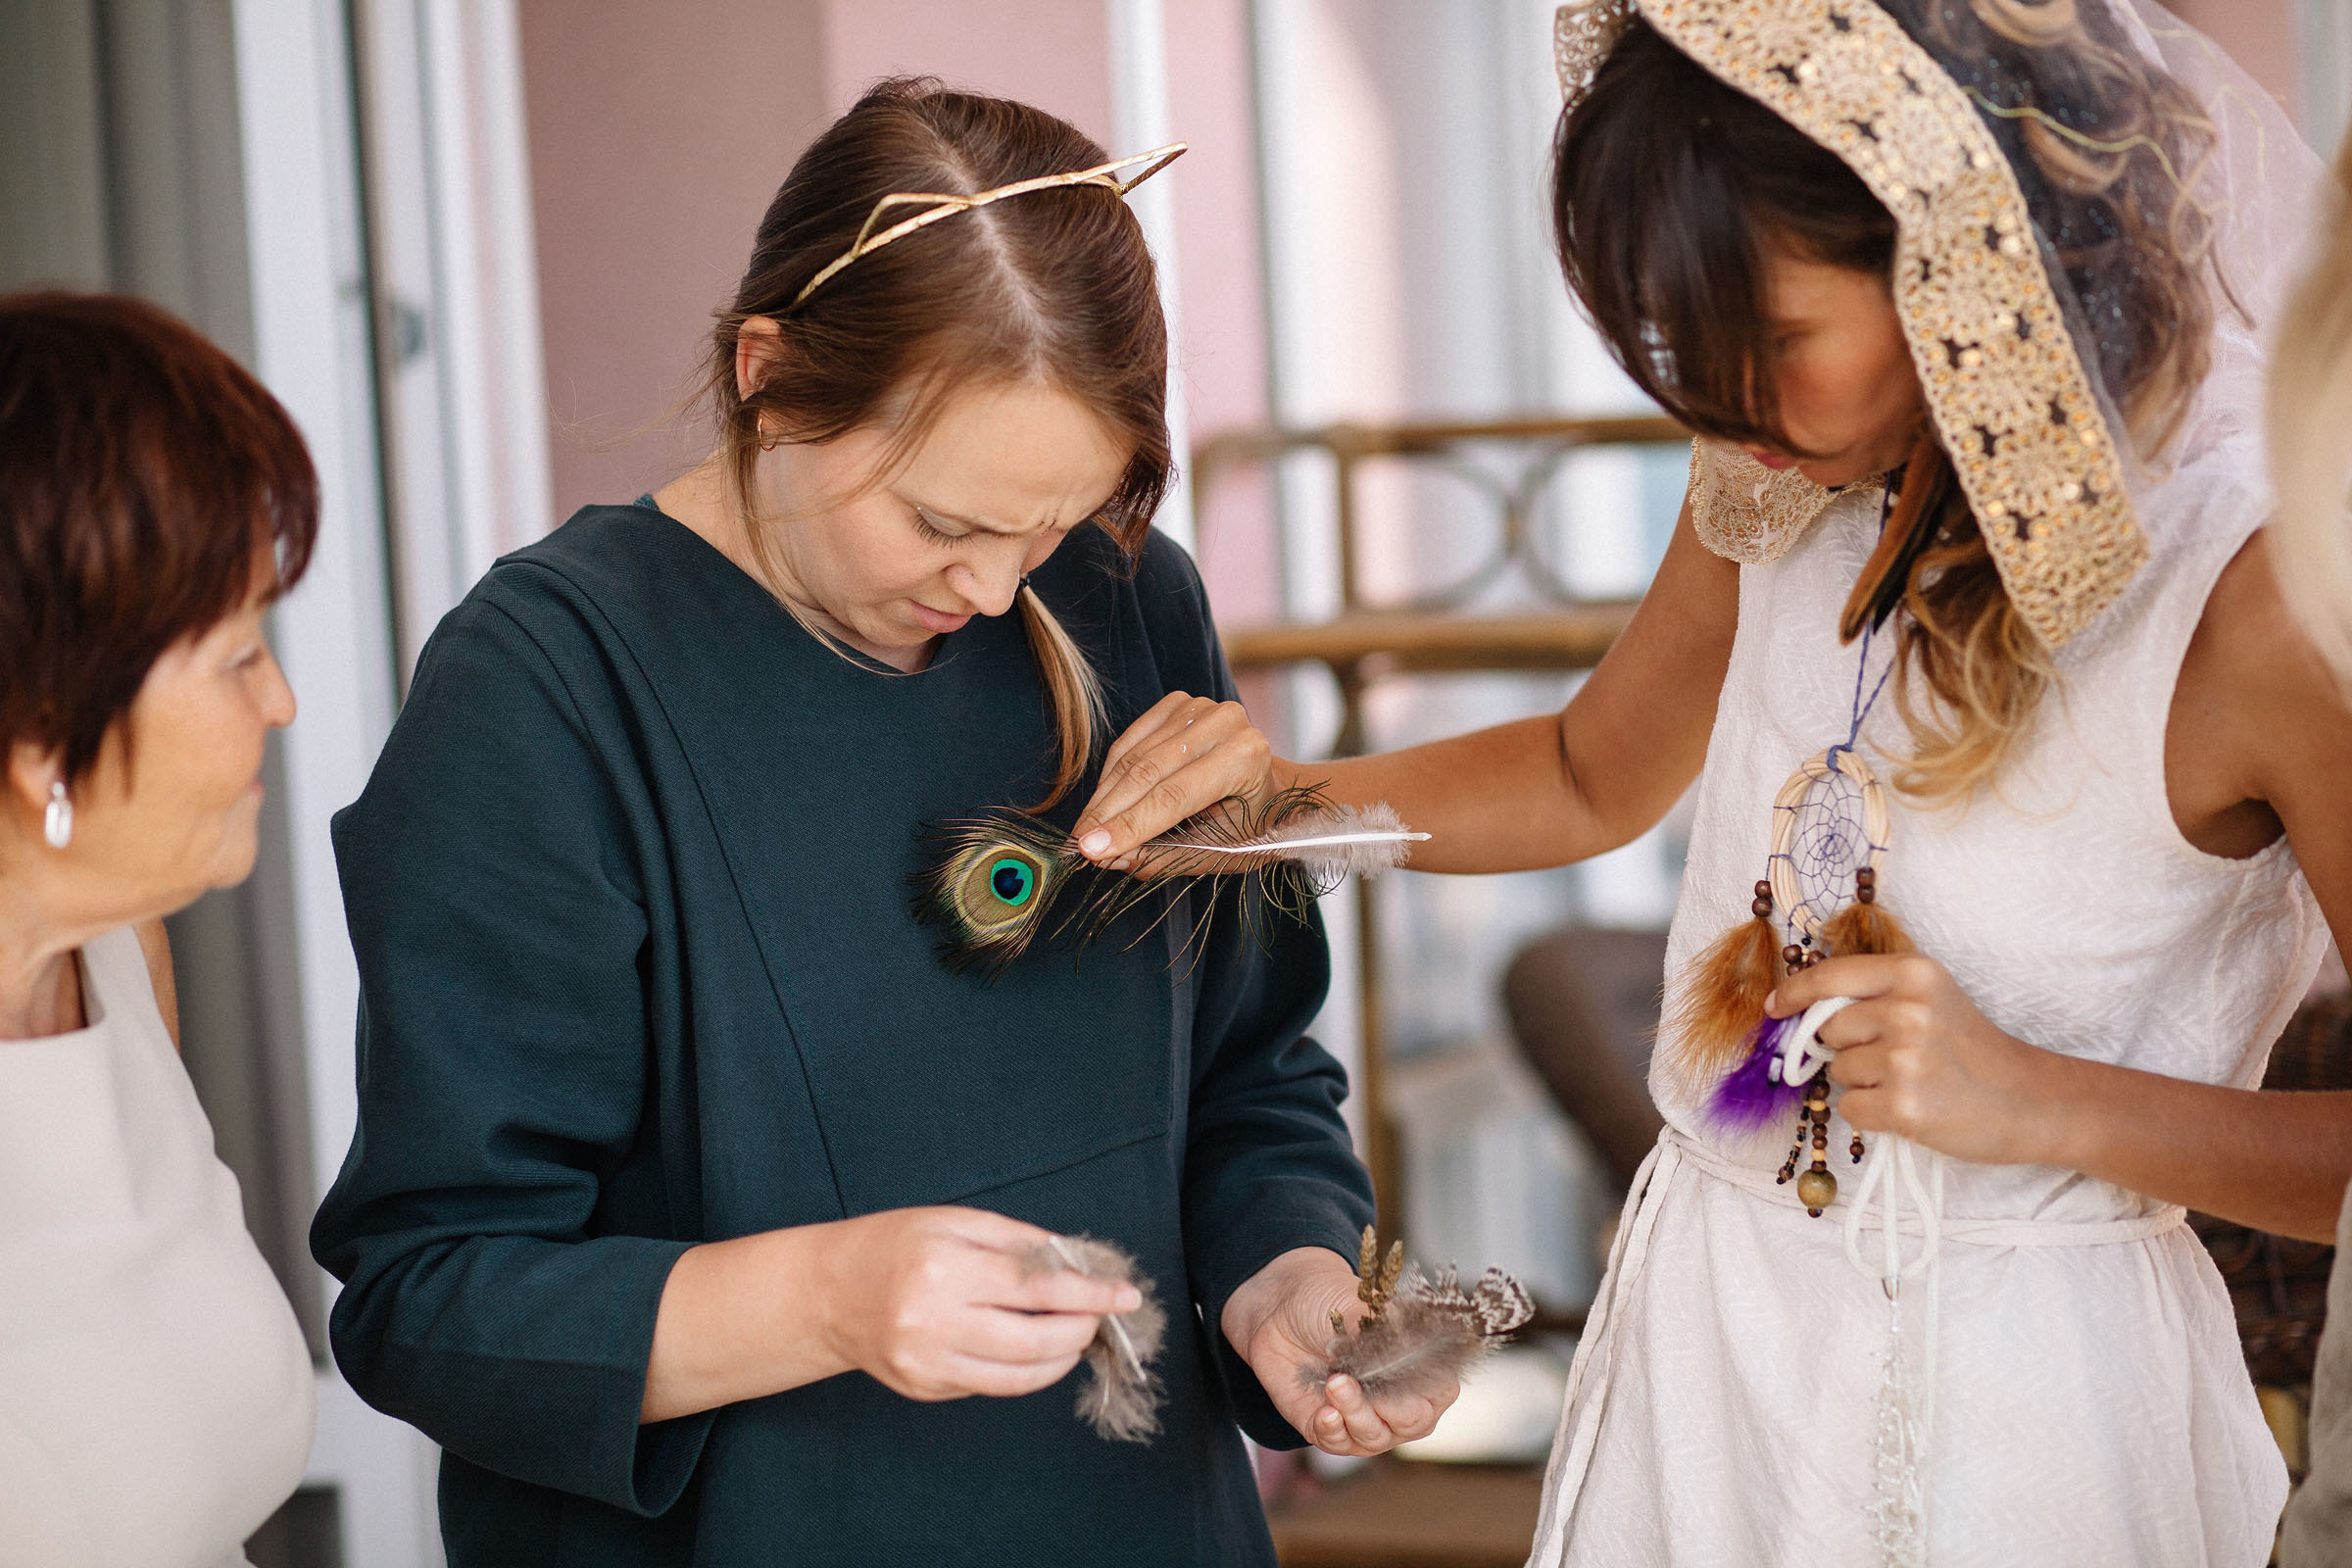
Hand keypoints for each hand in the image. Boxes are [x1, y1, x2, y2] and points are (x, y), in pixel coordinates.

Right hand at [813, 1206, 1139, 1402]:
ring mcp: (928, 1364)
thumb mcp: (953, 1221)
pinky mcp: (925, 1389)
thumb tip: (1076, 1261)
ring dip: (1060, 1358)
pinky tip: (1031, 1348)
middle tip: (1100, 1316)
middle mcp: (935, 1323)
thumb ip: (1017, 1241)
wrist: (826, 1292)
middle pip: (1035, 1342)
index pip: (1038, 1289)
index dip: (1090, 1295)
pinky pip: (991, 1386)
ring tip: (1073, 1335)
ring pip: (1019, 1376)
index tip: (1125, 1296)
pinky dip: (1024, 1371)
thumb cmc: (892, 1244)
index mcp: (946, 1270)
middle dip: (1081, 1330)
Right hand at [1071, 692, 1276, 868]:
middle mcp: (1226, 722)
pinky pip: (1132, 740)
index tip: (1091, 851)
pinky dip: (1112, 773)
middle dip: (1109, 812)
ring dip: (1105, 795)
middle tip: (1080, 844)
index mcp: (1246, 757)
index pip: (1174, 796)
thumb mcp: (1217, 853)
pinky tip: (1102, 801)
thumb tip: (1109, 856)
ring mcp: (1201, 707)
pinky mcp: (1179, 704)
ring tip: (1086, 830)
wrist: (1274, 791)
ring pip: (1135, 756)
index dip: (1129, 825)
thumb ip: (1163, 856)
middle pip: (1149, 772)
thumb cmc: (1251, 827)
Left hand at [1221, 1247, 1457, 1455]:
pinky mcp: (1329, 1429)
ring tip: (1335, 1382)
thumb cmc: (1332, 1301)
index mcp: (1420, 1369)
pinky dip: (1333, 1430)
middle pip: (1412, 1421)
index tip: (1404, 1367)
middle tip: (1365, 1376)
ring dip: (1356, 1411)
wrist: (1281, 1308)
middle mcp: (1400, 1402)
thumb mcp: (1360, 1304)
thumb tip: (1404, 1341)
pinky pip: (1338, 1443)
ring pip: (1374, 1435)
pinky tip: (1325, 1412)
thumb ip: (1385, 1328)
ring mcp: (1366, 1420)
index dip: (1426, 1383)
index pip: (1441, 1388)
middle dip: (1390, 1403)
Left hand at [1768, 953, 2060, 1165]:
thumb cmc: (1974, 1052)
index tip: (1776, 1008)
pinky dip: (1871, 1115)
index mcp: (1914, 973)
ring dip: (1863, 1084)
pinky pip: (1850, 1109)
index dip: (1795, 993)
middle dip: (1847, 1048)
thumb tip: (1802, 1013)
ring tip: (1912, 1083)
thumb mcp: (1933, 1000)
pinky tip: (1911, 1109)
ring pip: (1838, 1072)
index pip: (1830, 976)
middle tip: (1897, 1060)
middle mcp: (1907, 1009)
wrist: (2031, 1101)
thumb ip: (1875, 996)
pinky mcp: (1903, 1104)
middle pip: (1828, 1030)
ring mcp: (1904, 1058)